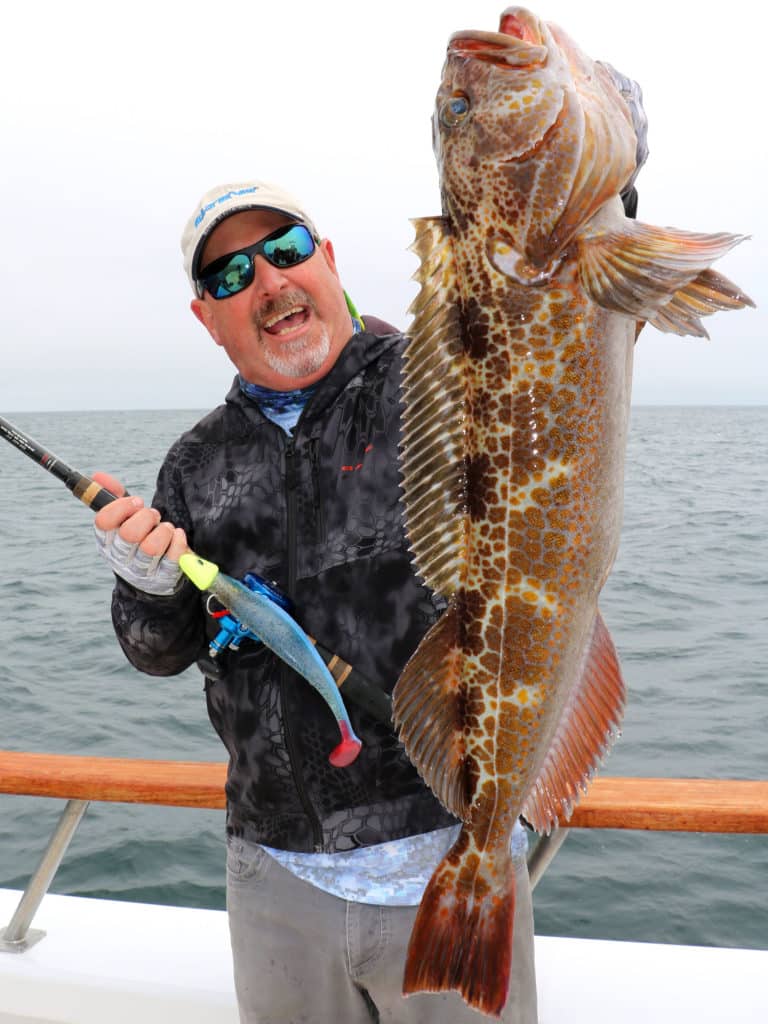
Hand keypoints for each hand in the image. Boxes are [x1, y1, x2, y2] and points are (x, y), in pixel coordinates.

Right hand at [92, 472, 188, 594]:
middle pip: (129, 533)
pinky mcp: (162, 578)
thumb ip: (113, 495)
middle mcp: (119, 557)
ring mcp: (140, 571)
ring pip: (150, 547)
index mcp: (106, 541)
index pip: (103, 521)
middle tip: (153, 516)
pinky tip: (177, 536)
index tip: (136, 502)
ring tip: (166, 528)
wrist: (153, 576)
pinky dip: (179, 542)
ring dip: (163, 530)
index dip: (122, 507)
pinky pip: (173, 558)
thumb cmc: (138, 539)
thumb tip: (97, 476)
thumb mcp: (124, 518)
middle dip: (146, 518)